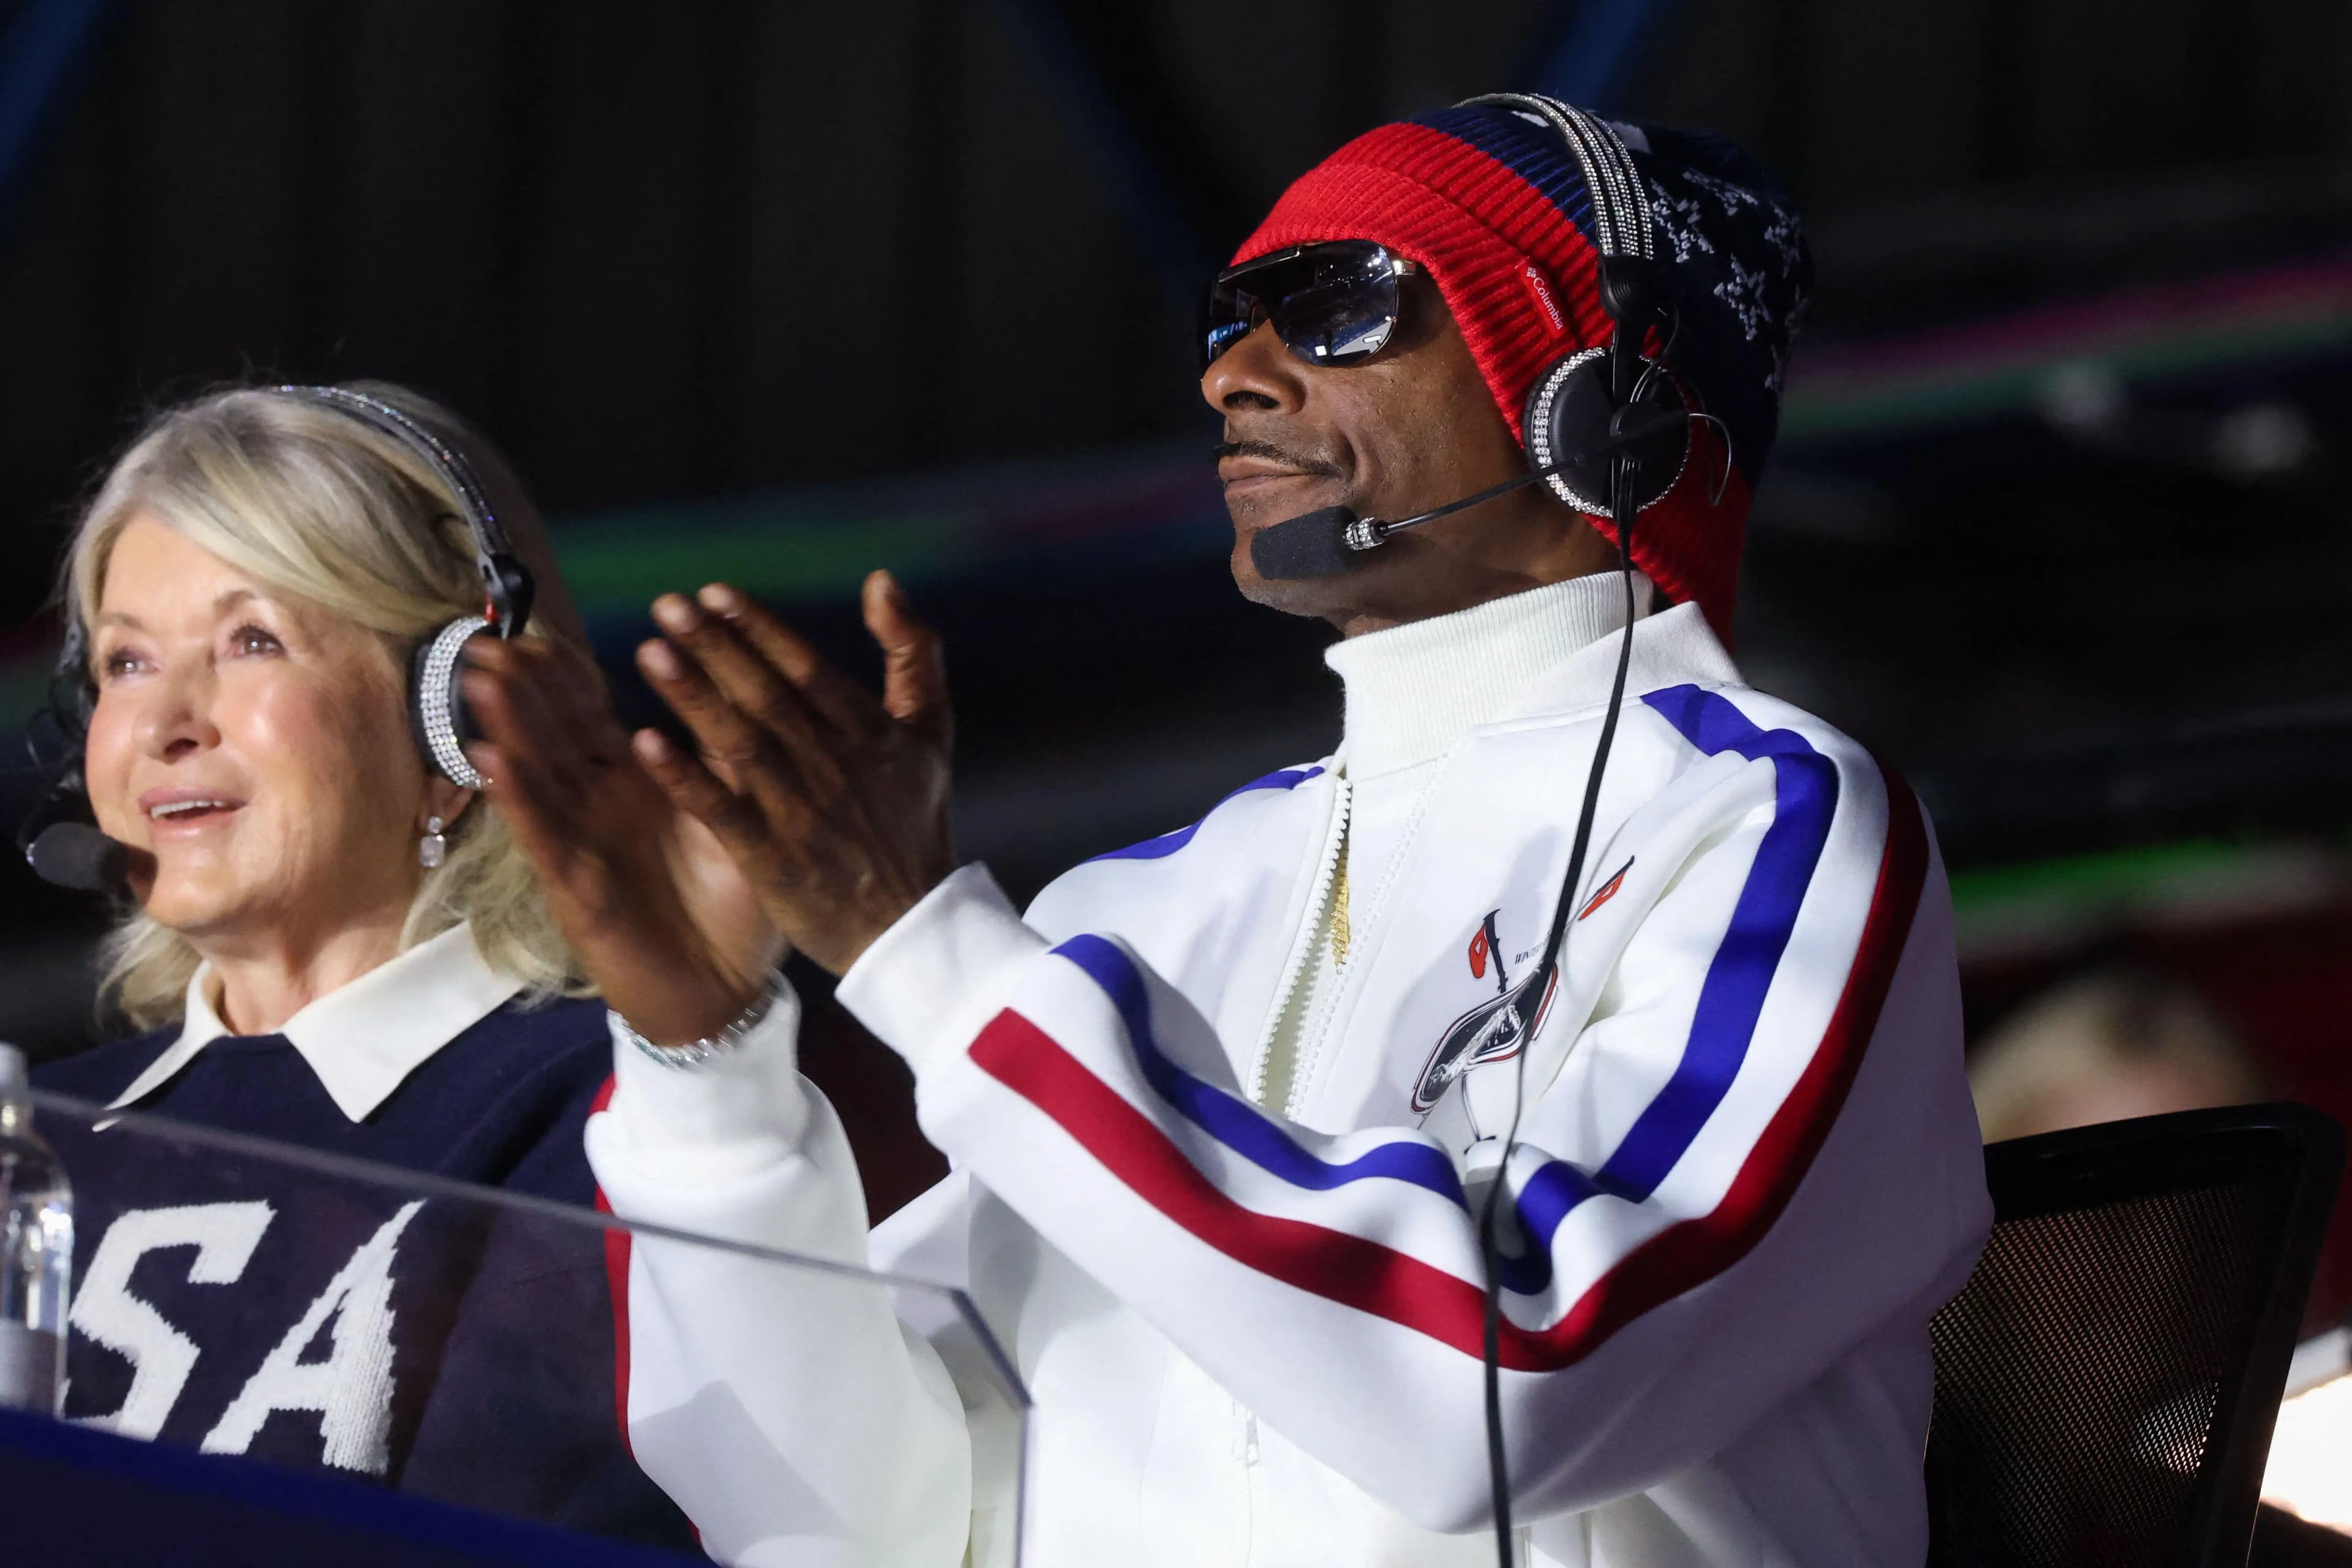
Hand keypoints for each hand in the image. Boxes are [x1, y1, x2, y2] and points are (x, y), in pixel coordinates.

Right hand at [459, 636, 784, 1044]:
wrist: (727, 988)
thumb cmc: (731, 902)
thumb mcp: (730, 815)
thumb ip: (717, 755)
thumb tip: (722, 680)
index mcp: (636, 781)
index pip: (589, 715)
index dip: (562, 675)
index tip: (536, 628)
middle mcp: (599, 805)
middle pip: (551, 734)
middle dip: (519, 687)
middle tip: (487, 638)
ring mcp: (582, 843)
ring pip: (536, 774)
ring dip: (506, 728)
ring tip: (478, 679)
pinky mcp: (576, 885)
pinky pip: (543, 834)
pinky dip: (517, 796)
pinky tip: (490, 759)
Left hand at [628, 571, 954, 974]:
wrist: (911, 925)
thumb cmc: (913, 820)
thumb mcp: (930, 729)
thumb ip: (912, 650)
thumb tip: (880, 579)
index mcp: (869, 731)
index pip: (805, 667)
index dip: (758, 627)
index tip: (713, 593)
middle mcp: (834, 764)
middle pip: (767, 695)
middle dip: (717, 647)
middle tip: (668, 606)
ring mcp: (801, 812)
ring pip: (740, 743)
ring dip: (693, 697)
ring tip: (650, 652)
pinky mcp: (772, 859)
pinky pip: (721, 810)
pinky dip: (685, 776)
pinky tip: (645, 742)